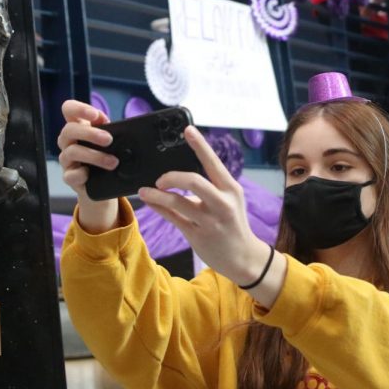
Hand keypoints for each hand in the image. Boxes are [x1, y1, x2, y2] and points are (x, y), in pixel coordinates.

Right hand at [57, 99, 118, 232]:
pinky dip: (82, 174)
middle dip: (90, 133)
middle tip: (109, 140)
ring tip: (113, 162)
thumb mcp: (111, 141)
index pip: (68, 109)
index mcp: (77, 127)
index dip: (78, 108)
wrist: (104, 185)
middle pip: (69, 129)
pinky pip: (70, 174)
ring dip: (95, 156)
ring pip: (72, 152)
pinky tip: (91, 175)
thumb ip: (112, 130)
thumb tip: (123, 126)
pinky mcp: (69, 177)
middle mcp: (68, 141)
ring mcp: (66, 159)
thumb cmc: (106, 156)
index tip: (95, 115)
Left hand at [138, 126, 284, 303]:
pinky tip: (150, 202)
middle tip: (160, 179)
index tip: (187, 129)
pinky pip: (172, 218)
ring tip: (144, 191)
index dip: (200, 145)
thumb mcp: (230, 200)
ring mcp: (209, 221)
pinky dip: (159, 208)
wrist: (243, 258)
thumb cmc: (233, 223)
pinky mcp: (197, 235)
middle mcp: (222, 203)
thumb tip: (183, 171)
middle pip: (194, 181)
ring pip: (178, 202)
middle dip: (172, 176)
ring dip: (157, 195)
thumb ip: (211, 185)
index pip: (214, 162)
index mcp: (231, 189)